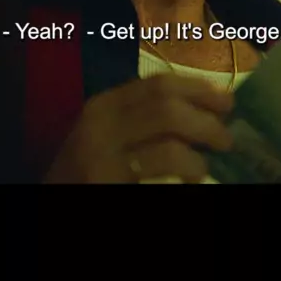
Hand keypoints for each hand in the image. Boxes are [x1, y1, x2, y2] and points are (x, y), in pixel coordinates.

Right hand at [44, 74, 233, 183]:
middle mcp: (101, 128)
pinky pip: (160, 181)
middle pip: (167, 110)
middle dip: (206, 122)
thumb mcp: (106, 130)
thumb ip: (143, 115)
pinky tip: (190, 185)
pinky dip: (183, 180)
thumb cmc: (86, 165)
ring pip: (168, 149)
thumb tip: (204, 107)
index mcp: (104, 105)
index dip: (199, 89)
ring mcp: (104, 162)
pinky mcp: (110, 188)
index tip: (227, 99)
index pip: (158, 84)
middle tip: (226, 138)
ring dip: (197, 159)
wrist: (53, 196)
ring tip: (204, 168)